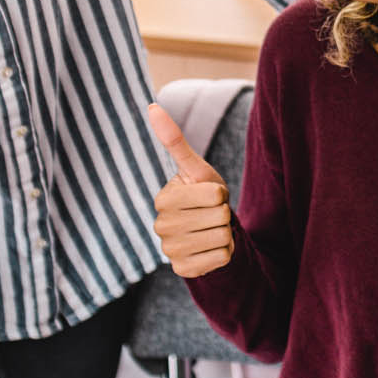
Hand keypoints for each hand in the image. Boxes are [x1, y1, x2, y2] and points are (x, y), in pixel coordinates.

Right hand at [147, 102, 232, 277]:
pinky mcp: (183, 271)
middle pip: (220, 216)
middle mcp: (161, 226)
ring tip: (212, 230)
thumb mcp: (195, 168)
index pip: (214, 195)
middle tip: (211, 215)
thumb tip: (151, 106)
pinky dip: (225, 253)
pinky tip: (212, 249)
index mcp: (163, 199)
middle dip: (224, 214)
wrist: (207, 232)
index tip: (209, 197)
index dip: (220, 194)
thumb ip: (174, 141)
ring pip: (221, 237)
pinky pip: (220, 259)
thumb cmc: (203, 195)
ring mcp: (170, 250)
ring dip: (225, 233)